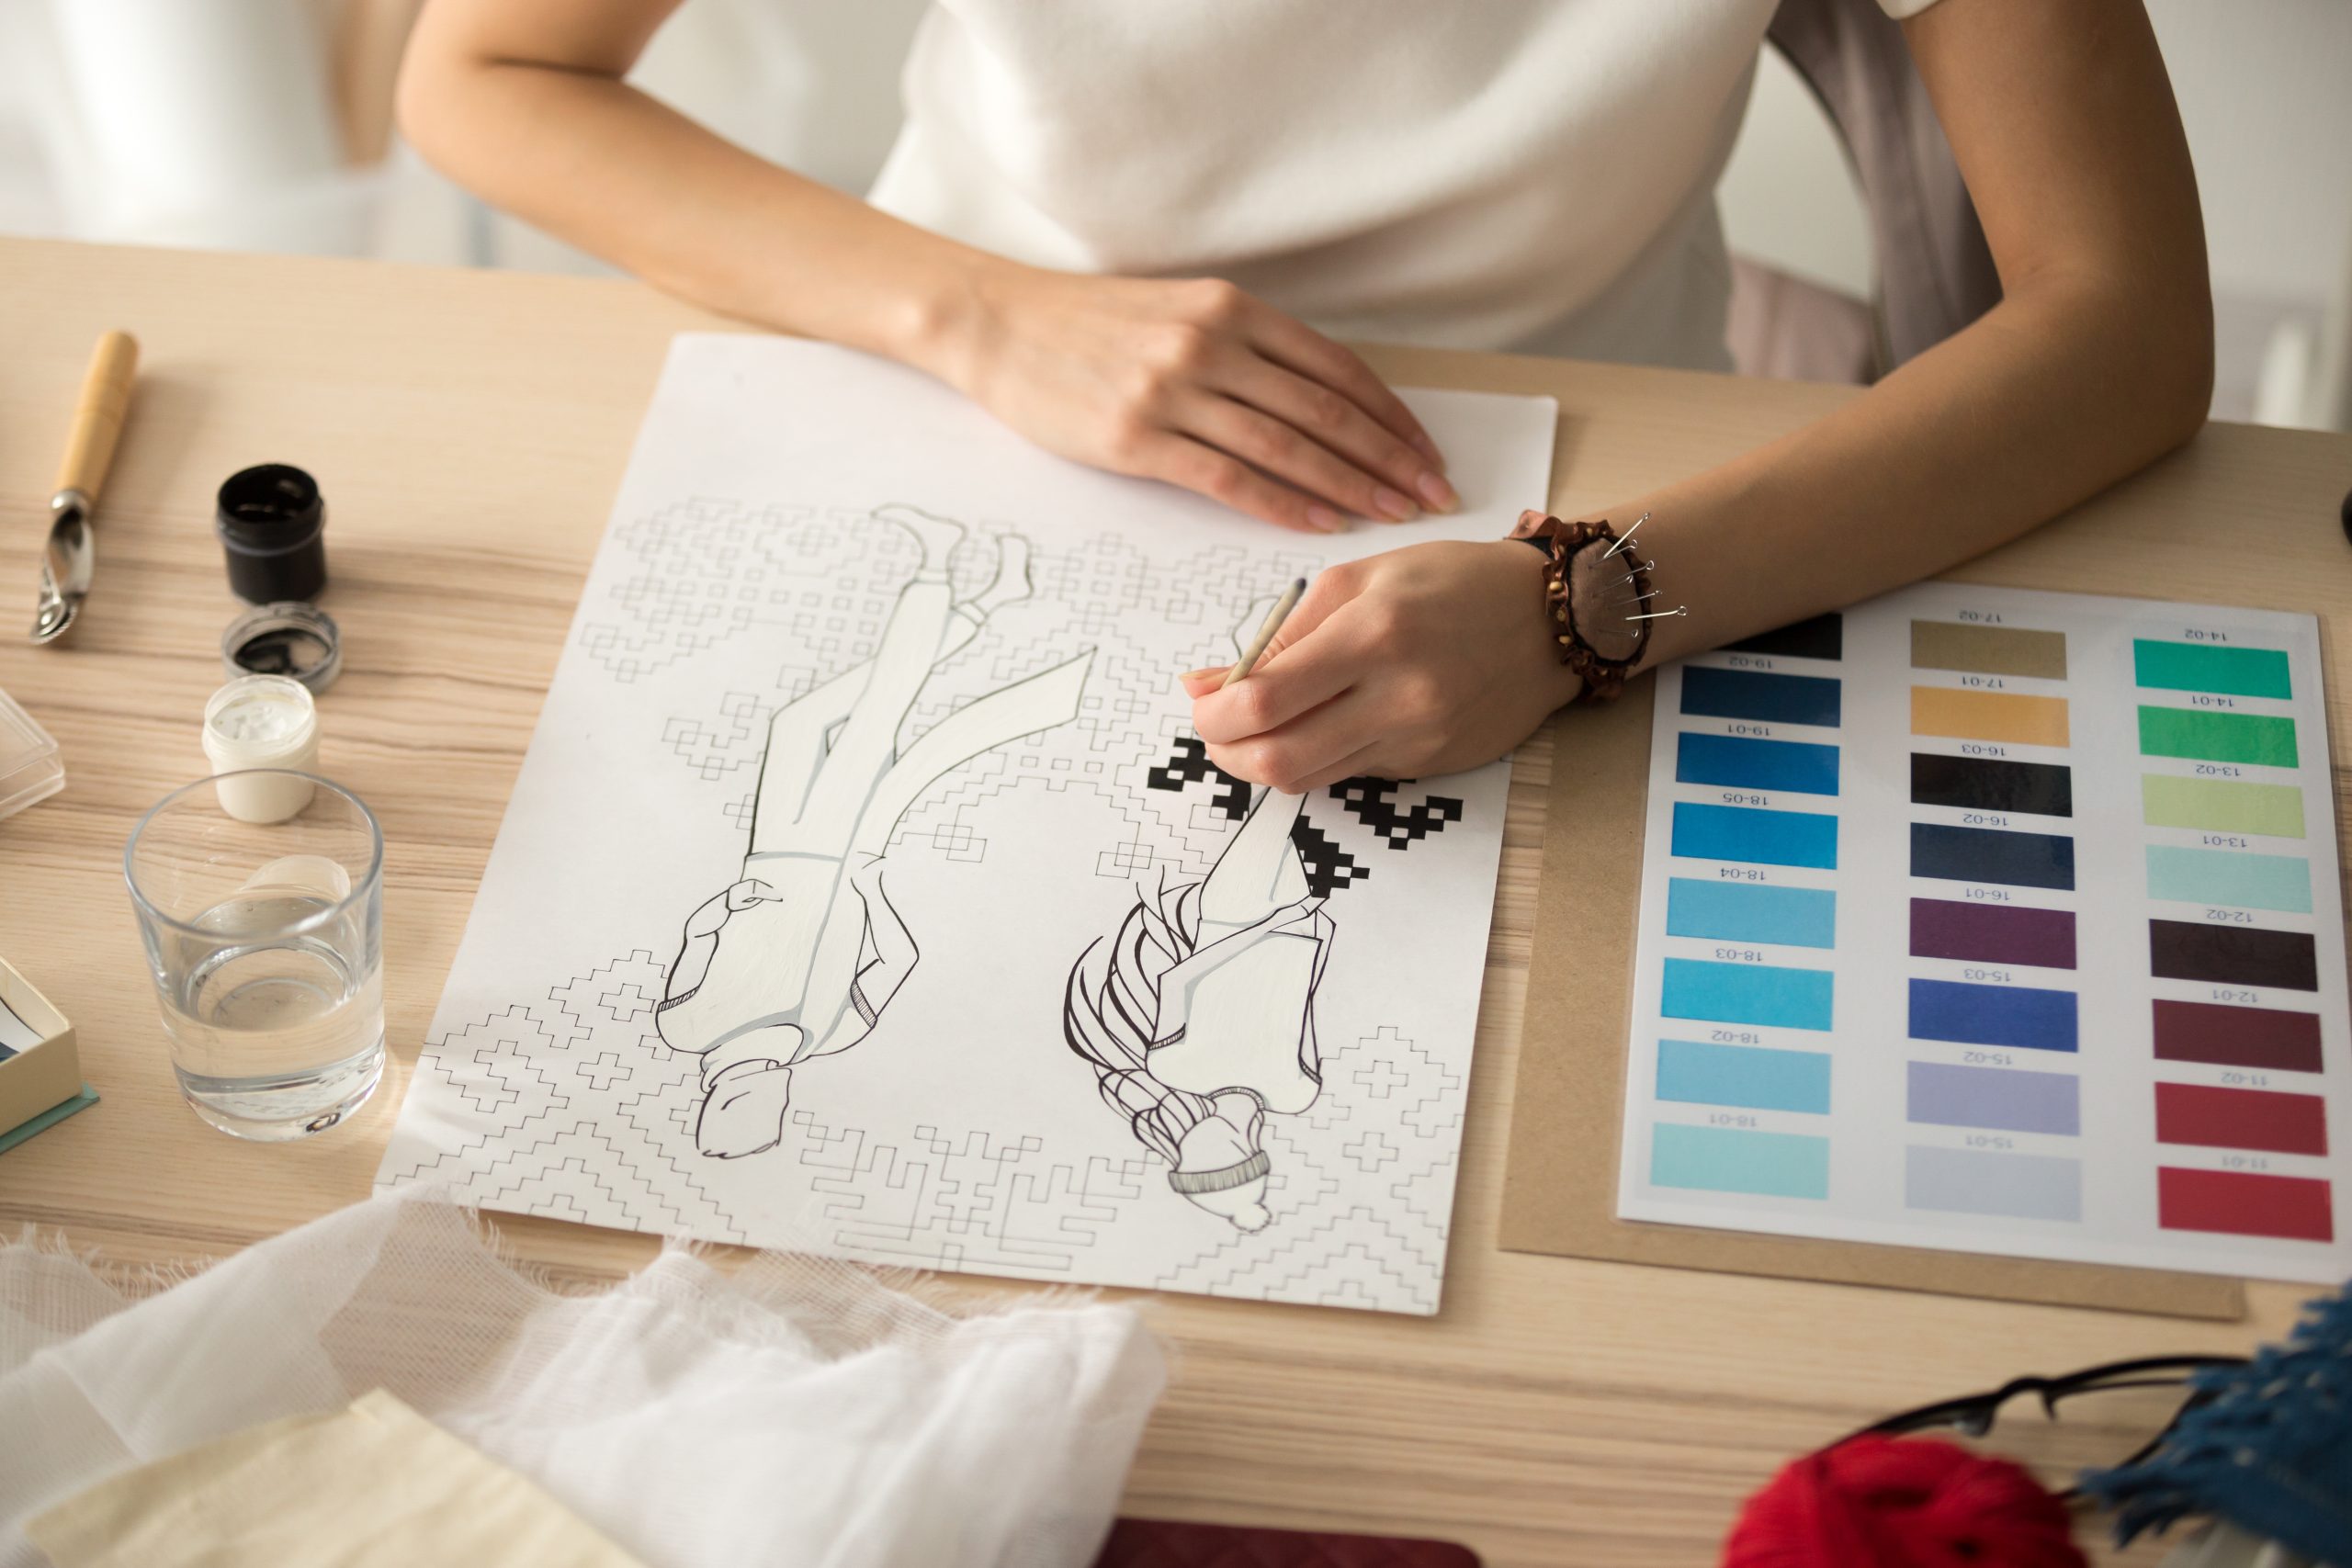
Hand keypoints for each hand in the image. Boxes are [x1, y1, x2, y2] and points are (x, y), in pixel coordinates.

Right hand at [931, 263, 1456, 532]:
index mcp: (1232, 308)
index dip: (1390, 414)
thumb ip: (1245, 346)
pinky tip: (1320, 523)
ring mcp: (1174, 390)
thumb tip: (1318, 400)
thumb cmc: (1091, 325)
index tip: (1426, 451)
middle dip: (1389, 458)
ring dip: (1349, 486)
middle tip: (1433, 495)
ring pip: (1287, 447)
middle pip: (1325, 409)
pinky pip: (1230, 478)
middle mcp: (1211, 343)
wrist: (999, 323)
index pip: (1336, 367)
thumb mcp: (1180, 311)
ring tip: (1392, 516)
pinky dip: (1283, 503)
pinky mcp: (1137, 438)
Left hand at [1181, 540, 1581, 790]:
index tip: (1201, 705)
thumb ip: (1280, 635)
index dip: (1213, 716)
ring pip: (1311, 779)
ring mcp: (1418, 740)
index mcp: (1372, 635)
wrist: (1552, 618)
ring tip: (1263, 726)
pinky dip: (1321, 755)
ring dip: (1267, 761)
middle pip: (1278, 762)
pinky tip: (1328, 722)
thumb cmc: (1450, 582)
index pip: (1262, 702)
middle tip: (1219, 731)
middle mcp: (1398, 697)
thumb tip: (1204, 685)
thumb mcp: (1358, 579)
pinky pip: (1352, 774)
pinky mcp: (1432, 765)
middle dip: (1229, 754)